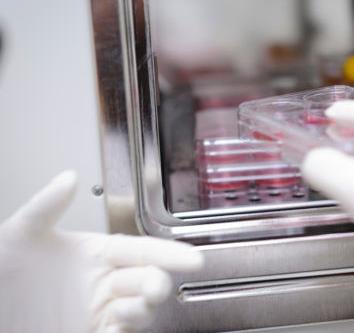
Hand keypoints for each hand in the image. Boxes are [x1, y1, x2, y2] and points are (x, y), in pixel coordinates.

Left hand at [0, 171, 202, 332]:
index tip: (191, 258)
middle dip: (156, 283)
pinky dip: (126, 331)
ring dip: (142, 310)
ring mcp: (97, 311)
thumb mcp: (19, 234)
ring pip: (140, 310)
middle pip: (146, 280)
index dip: (169, 252)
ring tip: (130, 309)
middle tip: (153, 286)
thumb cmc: (0, 272)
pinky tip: (120, 326)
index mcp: (94, 254)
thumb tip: (69, 178)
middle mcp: (101, 282)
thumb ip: (45, 206)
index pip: (142, 249)